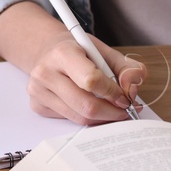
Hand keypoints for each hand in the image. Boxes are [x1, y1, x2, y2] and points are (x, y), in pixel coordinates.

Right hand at [25, 34, 146, 125]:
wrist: (47, 51)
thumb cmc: (77, 51)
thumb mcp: (102, 50)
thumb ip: (125, 67)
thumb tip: (133, 87)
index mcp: (63, 53)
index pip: (91, 80)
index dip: (113, 92)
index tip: (125, 96)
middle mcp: (46, 72)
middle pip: (86, 105)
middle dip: (112, 111)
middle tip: (125, 109)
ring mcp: (38, 91)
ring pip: (79, 117)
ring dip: (102, 117)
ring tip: (113, 109)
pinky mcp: (37, 106)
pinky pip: (70, 120)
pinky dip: (87, 117)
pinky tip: (92, 106)